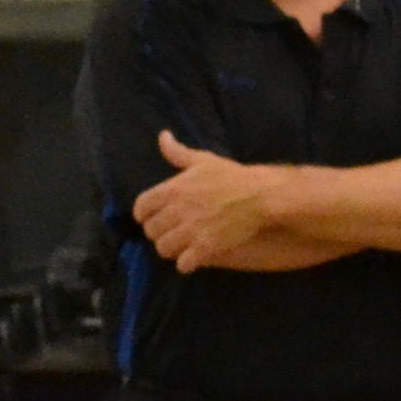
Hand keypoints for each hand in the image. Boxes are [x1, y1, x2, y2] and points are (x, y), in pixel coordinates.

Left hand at [134, 133, 282, 271]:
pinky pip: (183, 264)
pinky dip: (186, 263)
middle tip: (170, 232)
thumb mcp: (203, 160)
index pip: (141, 207)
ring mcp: (191, 231)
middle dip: (159, 232)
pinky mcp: (206, 247)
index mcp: (172, 189)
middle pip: (151, 231)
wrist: (259, 196)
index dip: (144, 214)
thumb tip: (162, 136)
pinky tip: (194, 258)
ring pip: (164, 249)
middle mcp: (177, 211)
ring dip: (171, 249)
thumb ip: (178, 152)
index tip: (152, 217)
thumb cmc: (231, 177)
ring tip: (180, 246)